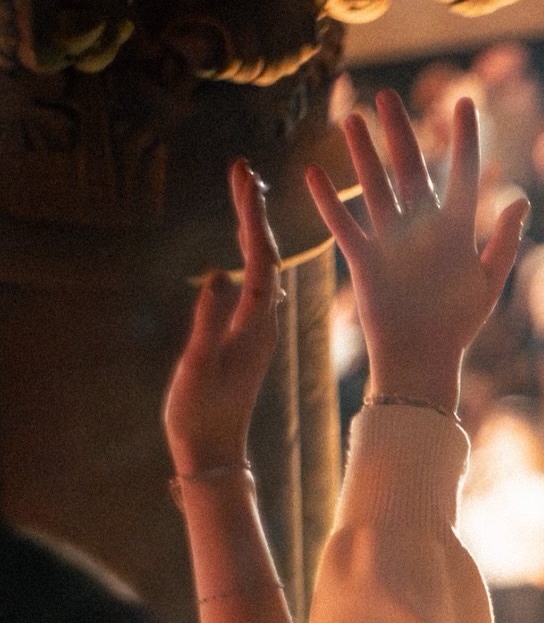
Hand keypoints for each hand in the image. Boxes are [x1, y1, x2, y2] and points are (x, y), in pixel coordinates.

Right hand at [164, 160, 280, 475]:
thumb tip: (219, 275)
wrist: (213, 453)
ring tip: (246, 193)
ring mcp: (256, 329)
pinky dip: (250, 256)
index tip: (246, 177)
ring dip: (254, 229)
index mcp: (254, 324)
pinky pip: (255, 286)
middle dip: (255, 212)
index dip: (253, 216)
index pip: (260, 258)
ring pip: (262, 269)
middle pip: (265, 256)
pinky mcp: (248, 338)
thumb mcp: (199, 366)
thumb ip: (210, 322)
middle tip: (244, 170)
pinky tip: (246, 247)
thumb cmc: (200, 413)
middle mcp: (262, 322)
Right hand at [306, 89, 528, 411]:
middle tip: (386, 96)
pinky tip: (315, 173)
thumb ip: (503, 242)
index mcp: (455, 230)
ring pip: (373, 187)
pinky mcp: (364, 260)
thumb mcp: (488, 282)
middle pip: (408, 169)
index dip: (464, 139)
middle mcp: (420, 228)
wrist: (421, 362)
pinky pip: (344, 225)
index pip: (461, 173)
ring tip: (351, 118)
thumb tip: (519, 200)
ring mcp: (390, 241)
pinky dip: (329, 202)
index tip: (463, 102)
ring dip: (361, 154)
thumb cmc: (458, 327)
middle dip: (398, 132)